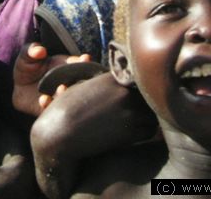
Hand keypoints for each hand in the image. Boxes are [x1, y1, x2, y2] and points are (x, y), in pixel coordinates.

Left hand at [12, 43, 89, 116]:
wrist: (19, 87)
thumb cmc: (28, 67)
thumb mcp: (27, 55)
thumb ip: (32, 50)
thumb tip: (40, 50)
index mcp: (66, 66)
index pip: (79, 63)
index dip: (84, 61)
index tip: (85, 58)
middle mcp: (68, 82)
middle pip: (79, 82)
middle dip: (79, 81)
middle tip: (73, 77)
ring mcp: (61, 96)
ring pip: (68, 98)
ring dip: (66, 95)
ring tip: (61, 89)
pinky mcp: (50, 107)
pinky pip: (53, 109)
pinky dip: (49, 105)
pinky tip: (43, 99)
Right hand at [30, 73, 157, 198]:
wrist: (59, 133)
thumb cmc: (64, 110)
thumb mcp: (80, 86)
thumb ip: (99, 81)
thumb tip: (107, 77)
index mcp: (112, 78)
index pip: (137, 76)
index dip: (137, 84)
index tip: (136, 90)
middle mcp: (123, 93)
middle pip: (147, 93)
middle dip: (144, 98)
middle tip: (140, 105)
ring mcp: (129, 113)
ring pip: (151, 112)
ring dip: (148, 114)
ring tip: (140, 118)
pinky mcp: (130, 133)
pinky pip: (149, 130)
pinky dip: (146, 130)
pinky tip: (138, 131)